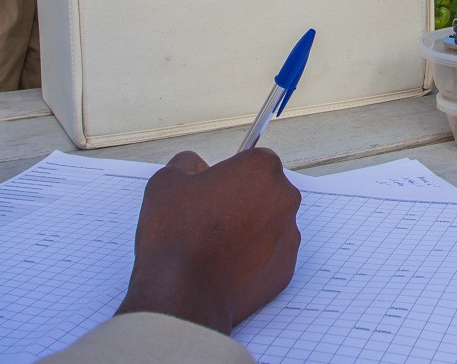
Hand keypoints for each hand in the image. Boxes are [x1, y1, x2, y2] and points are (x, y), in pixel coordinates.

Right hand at [117, 149, 300, 334]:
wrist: (181, 296)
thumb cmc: (176, 235)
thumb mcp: (167, 180)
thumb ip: (188, 163)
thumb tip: (197, 168)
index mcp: (261, 169)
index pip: (254, 160)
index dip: (231, 173)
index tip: (215, 188)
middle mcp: (284, 198)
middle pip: (267, 190)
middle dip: (245, 199)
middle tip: (213, 216)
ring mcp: (289, 235)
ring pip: (270, 223)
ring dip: (251, 227)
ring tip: (217, 244)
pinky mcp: (286, 269)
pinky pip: (271, 254)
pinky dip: (254, 256)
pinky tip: (227, 264)